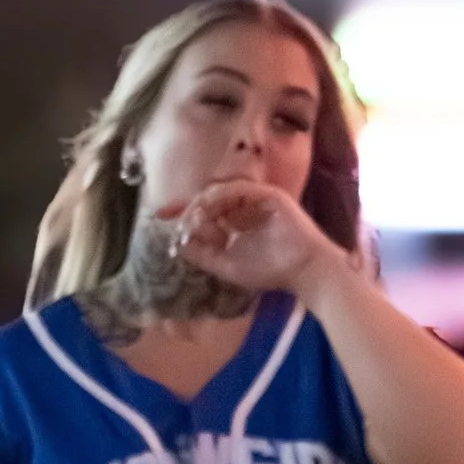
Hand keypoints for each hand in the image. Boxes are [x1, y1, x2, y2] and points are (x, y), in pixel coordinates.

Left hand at [167, 177, 339, 299]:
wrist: (305, 272)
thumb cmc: (272, 271)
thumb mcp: (227, 266)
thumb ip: (203, 255)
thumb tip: (176, 244)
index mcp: (235, 222)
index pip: (203, 212)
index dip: (181, 211)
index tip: (158, 215)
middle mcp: (243, 207)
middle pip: (206, 200)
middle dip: (187, 209)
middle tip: (173, 219)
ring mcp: (256, 199)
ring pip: (218, 193)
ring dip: (201, 206)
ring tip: (191, 221)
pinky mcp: (268, 195)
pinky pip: (237, 190)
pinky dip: (220, 199)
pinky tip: (208, 213)